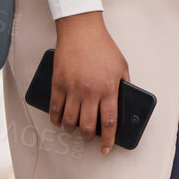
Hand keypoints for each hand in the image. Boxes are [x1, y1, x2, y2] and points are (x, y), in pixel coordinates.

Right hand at [51, 12, 129, 153]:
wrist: (81, 30)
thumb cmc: (103, 47)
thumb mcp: (122, 65)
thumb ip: (123, 85)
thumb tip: (123, 103)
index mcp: (109, 88)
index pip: (109, 122)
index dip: (108, 139)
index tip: (106, 148)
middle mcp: (90, 92)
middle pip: (87, 126)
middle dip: (87, 137)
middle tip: (88, 138)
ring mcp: (72, 89)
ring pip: (69, 121)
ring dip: (71, 130)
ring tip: (74, 129)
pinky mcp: (58, 84)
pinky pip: (55, 109)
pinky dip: (56, 120)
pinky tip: (59, 121)